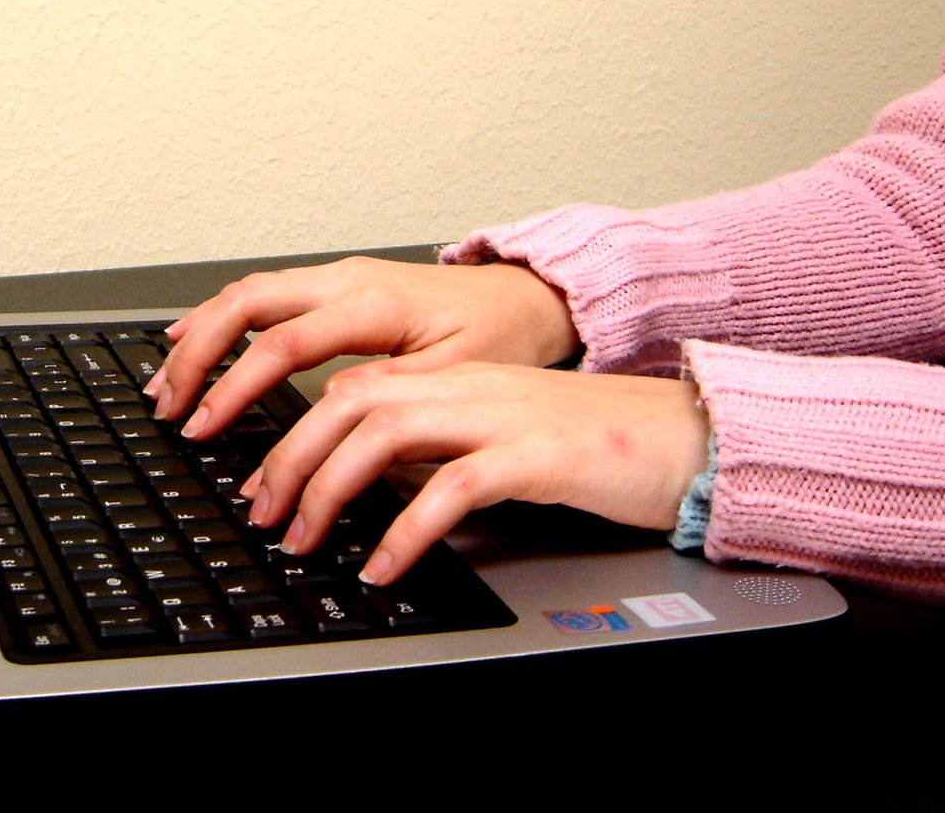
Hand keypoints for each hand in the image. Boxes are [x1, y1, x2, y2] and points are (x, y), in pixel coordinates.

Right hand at [145, 256, 579, 436]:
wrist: (528, 298)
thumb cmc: (501, 337)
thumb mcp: (456, 379)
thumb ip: (389, 397)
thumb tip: (325, 422)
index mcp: (374, 303)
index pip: (282, 344)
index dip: (235, 388)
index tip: (205, 426)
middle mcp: (347, 280)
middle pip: (246, 303)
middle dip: (198, 355)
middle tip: (169, 405)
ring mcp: (338, 276)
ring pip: (247, 293)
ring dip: (201, 336)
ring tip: (168, 382)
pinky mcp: (337, 285)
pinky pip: (264, 294)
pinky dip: (223, 320)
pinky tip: (198, 340)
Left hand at [246, 360, 710, 584]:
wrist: (685, 437)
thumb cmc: (594, 445)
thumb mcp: (499, 437)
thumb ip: (437, 447)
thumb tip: (368, 482)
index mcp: (455, 378)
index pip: (352, 387)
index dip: (293, 431)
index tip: (259, 482)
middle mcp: (469, 386)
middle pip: (352, 401)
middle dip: (292, 456)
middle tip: (263, 512)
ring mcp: (501, 415)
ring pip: (386, 432)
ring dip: (331, 487)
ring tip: (305, 538)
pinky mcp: (537, 454)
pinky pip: (453, 486)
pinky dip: (406, 529)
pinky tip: (382, 566)